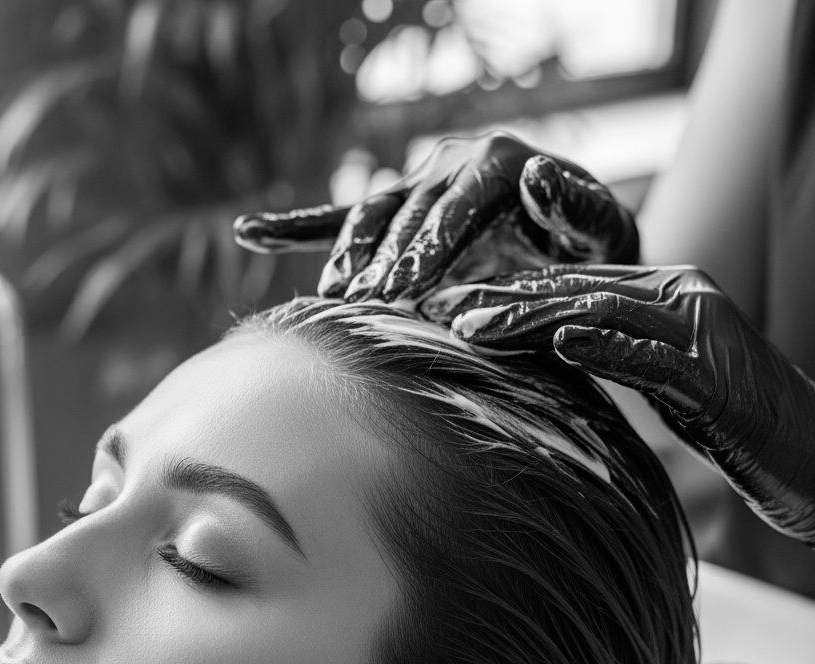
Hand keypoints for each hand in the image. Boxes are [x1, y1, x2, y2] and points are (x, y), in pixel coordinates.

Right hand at [232, 133, 638, 300]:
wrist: (575, 242)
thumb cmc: (591, 245)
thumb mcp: (603, 229)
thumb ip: (576, 204)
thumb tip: (536, 174)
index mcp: (497, 162)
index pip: (452, 208)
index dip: (427, 248)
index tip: (404, 292)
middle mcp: (450, 162)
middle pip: (405, 216)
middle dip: (383, 263)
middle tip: (364, 308)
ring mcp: (417, 183)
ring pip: (369, 216)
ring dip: (347, 257)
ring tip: (332, 298)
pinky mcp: (397, 208)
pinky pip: (340, 217)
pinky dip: (296, 228)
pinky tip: (252, 235)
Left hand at [419, 265, 814, 545]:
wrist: (811, 446)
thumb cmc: (732, 417)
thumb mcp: (661, 380)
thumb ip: (612, 357)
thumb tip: (547, 357)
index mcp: (662, 294)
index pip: (571, 287)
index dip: (505, 293)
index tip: (445, 302)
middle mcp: (680, 296)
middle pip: (576, 291)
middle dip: (500, 299)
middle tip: (435, 306)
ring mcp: (700, 330)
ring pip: (602, 314)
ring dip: (531, 320)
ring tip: (473, 326)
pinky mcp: (715, 375)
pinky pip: (653, 357)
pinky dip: (606, 347)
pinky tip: (561, 345)